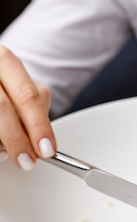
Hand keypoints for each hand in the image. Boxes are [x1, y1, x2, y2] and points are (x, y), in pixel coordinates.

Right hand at [0, 46, 55, 169]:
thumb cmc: (3, 85)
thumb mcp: (21, 86)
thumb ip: (33, 105)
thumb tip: (41, 138)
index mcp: (5, 61)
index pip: (27, 95)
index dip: (38, 125)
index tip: (47, 149)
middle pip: (2, 108)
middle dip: (17, 139)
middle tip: (27, 160)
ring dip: (1, 143)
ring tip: (5, 151)